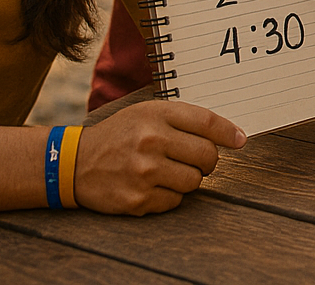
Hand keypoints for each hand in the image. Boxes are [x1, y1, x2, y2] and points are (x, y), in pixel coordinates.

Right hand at [74, 101, 245, 214]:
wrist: (74, 163)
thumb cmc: (120, 134)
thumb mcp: (147, 112)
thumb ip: (184, 118)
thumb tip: (230, 133)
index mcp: (155, 115)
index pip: (206, 122)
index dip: (229, 132)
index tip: (240, 140)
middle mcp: (150, 141)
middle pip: (207, 155)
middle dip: (208, 160)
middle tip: (197, 159)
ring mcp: (143, 172)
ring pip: (195, 181)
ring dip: (189, 178)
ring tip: (171, 170)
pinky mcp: (137, 199)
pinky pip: (175, 200)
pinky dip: (171, 194)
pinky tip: (153, 184)